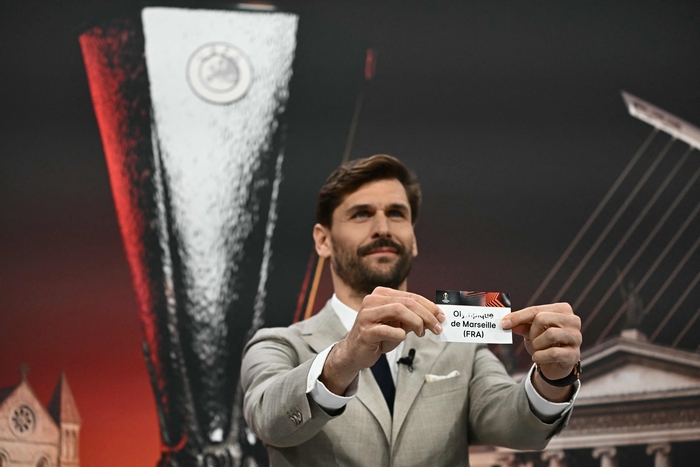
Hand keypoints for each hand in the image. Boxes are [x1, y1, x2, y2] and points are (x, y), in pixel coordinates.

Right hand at [321, 287, 444, 394]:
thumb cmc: (378, 336)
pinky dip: (399, 335)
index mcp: (381, 294)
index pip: (410, 296)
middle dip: (426, 314)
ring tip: (422, 333)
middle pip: (407, 302)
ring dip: (416, 322)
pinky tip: (400, 338)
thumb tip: (436, 317)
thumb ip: (413, 318)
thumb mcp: (398, 324)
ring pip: (399, 310)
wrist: (355, 352)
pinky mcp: (365, 331)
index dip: (429, 306)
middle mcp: (372, 300)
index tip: (441, 316)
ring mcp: (366, 315)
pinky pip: (389, 330)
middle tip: (437, 327)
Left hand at [501, 303, 580, 390]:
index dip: (518, 317)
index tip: (503, 323)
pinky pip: (553, 353)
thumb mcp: (530, 331)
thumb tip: (506, 322)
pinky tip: (539, 358)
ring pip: (550, 334)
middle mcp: (573, 320)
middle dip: (532, 332)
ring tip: (538, 349)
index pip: (536, 310)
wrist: (554, 365)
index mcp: (562, 309)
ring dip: (537, 344)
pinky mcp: (574, 354)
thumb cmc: (544, 343)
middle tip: (533, 340)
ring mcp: (576, 337)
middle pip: (542, 319)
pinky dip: (540, 356)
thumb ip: (520, 325)